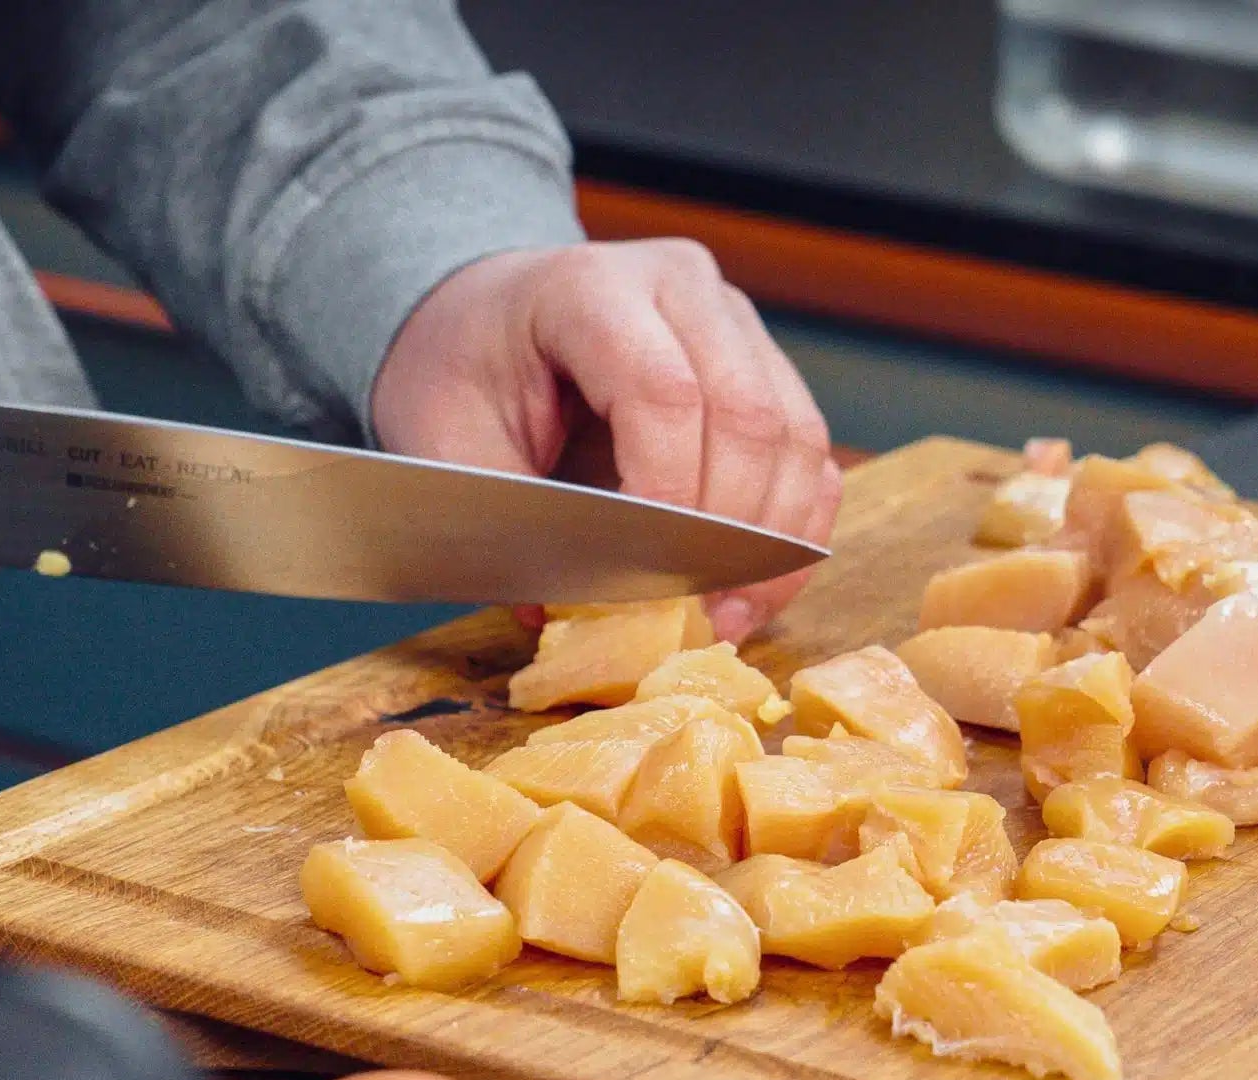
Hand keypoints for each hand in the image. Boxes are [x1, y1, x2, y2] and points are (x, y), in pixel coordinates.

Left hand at [370, 240, 840, 643]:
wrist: (483, 316)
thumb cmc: (459, 373)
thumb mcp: (449, 444)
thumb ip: (510, 519)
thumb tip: (563, 612)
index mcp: (590, 288)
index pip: (664, 392)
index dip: (671, 493)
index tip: (655, 577)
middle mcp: (680, 287)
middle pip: (747, 413)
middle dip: (730, 531)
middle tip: (700, 615)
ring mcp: (732, 320)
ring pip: (795, 432)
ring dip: (773, 539)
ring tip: (730, 614)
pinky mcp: (762, 363)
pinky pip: (808, 449)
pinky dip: (793, 525)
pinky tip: (756, 587)